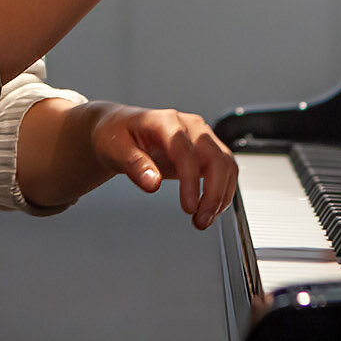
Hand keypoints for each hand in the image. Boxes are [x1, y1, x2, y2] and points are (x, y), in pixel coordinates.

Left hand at [89, 103, 238, 229]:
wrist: (120, 128)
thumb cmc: (117, 135)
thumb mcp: (115, 149)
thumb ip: (134, 165)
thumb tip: (152, 184)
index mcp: (165, 120)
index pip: (185, 150)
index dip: (191, 180)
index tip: (188, 207)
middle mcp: (189, 126)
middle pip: (215, 157)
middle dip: (214, 193)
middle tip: (200, 220)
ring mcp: (201, 137)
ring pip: (226, 165)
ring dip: (221, 196)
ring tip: (203, 220)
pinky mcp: (206, 150)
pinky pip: (225, 170)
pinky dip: (222, 192)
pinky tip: (209, 210)